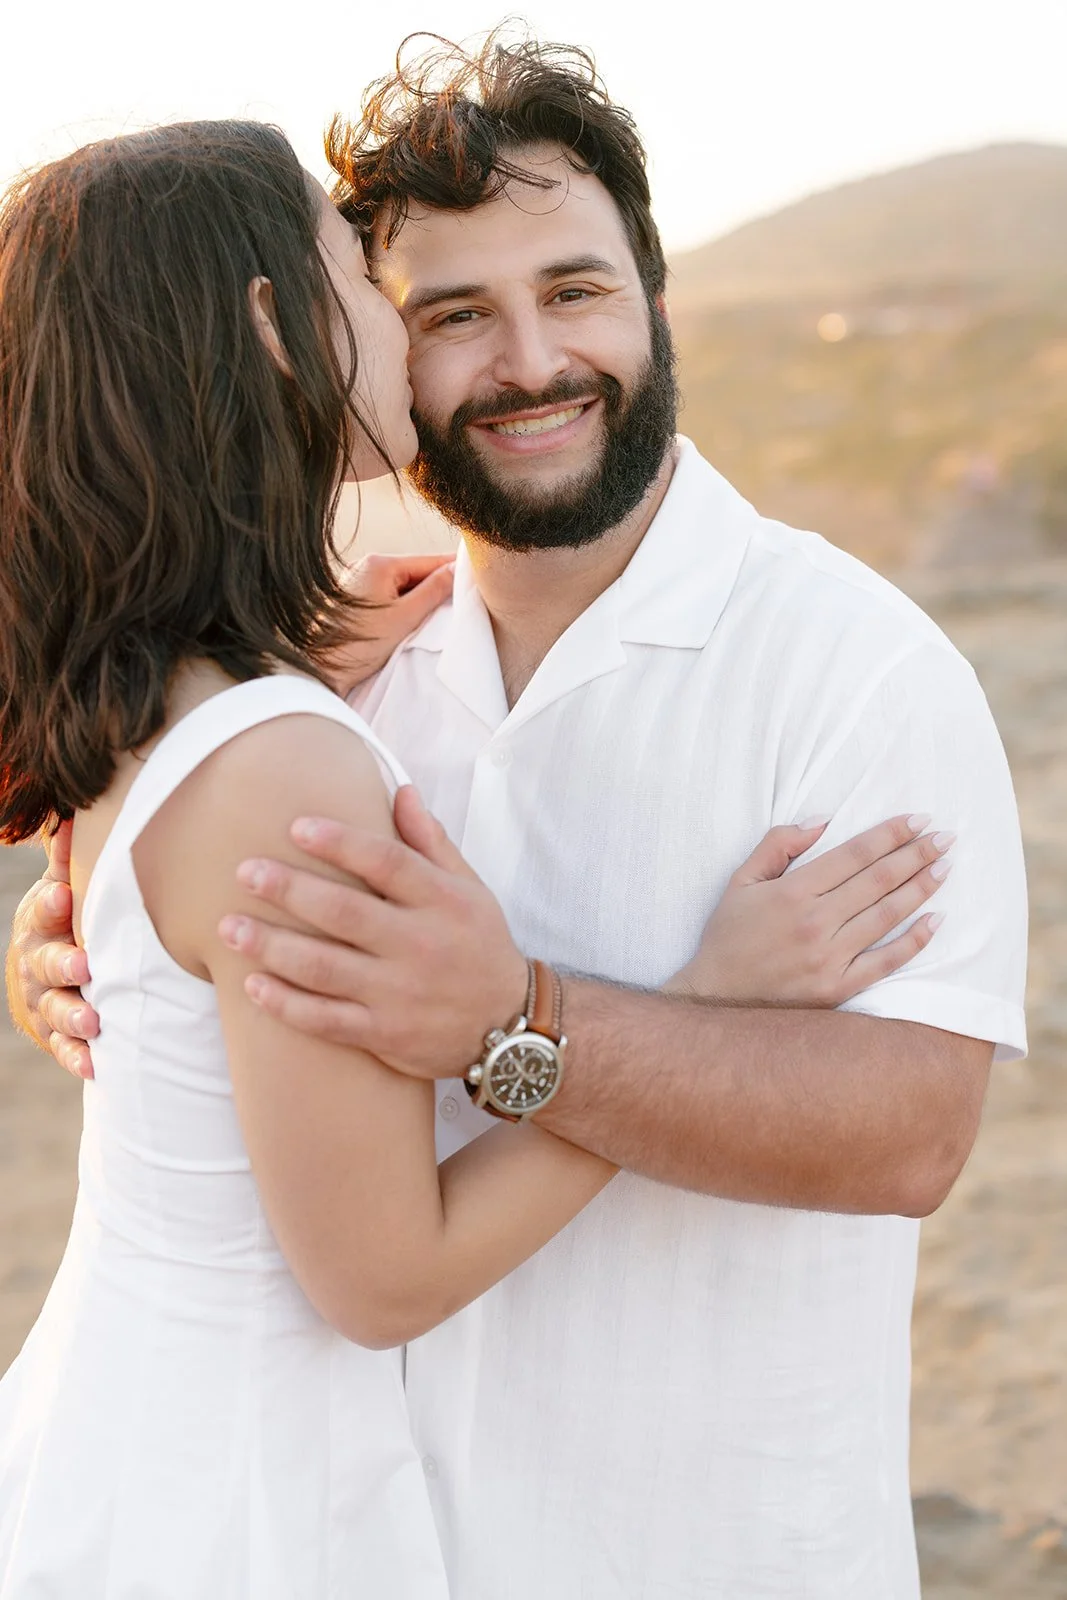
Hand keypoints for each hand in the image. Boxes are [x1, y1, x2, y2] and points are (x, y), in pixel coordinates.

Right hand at [6, 820, 98, 1077]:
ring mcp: (45, 1003)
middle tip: (85, 967)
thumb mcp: (65, 889)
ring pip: (54, 1011)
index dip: (49, 906)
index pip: (41, 913)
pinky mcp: (56, 1036)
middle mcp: (37, 965)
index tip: (61, 897)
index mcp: (40, 924)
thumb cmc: (68, 921)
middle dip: (63, 966)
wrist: (53, 971)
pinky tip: (94, 1063)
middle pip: (45, 966)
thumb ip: (69, 861)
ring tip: (94, 1023)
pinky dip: (78, 1057)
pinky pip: (64, 1049)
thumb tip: (72, 816)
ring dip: (73, 1018)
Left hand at [219, 788, 528, 1076]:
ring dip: (272, 947)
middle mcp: (421, 945)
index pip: (387, 862)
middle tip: (245, 871)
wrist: (509, 1028)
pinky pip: (326, 1020)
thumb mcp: (470, 889)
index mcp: (442, 901)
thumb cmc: (479, 946)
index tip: (296, 826)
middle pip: (345, 912)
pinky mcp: (385, 1034)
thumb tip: (400, 791)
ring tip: (230, 927)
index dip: (340, 842)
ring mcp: (400, 993)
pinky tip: (253, 985)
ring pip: (325, 968)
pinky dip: (287, 1004)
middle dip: (290, 890)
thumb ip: (431, 842)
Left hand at [322, 553, 453, 694]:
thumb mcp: (405, 617)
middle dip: (437, 587)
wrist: (318, 670)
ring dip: (420, 599)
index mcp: (379, 564)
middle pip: (415, 572)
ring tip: (438, 616)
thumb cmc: (358, 646)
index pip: (429, 560)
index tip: (478, 577)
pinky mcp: (351, 600)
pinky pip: (386, 596)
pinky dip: (402, 606)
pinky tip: (410, 621)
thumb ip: (434, 591)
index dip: (455, 570)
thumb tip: (458, 569)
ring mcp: (356, 582)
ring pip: (401, 585)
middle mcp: (365, 566)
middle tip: (462, 602)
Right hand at [666, 813, 951, 1006]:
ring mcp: (829, 958)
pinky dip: (914, 941)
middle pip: (878, 880)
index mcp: (792, 892)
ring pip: (887, 915)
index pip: (854, 854)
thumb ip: (778, 844)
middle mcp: (815, 922)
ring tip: (946, 867)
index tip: (919, 820)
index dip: (890, 834)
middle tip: (946, 837)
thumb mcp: (740, 881)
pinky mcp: (838, 988)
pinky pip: (886, 962)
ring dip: (921, 888)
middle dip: (916, 854)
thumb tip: (823, 820)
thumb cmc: (728, 936)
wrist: (715, 999)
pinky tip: (936, 920)